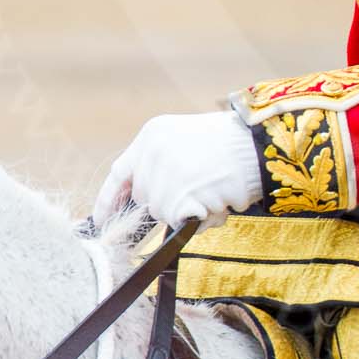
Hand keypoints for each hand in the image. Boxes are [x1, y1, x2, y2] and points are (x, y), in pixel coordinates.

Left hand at [92, 110, 263, 228]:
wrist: (257, 144)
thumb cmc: (229, 144)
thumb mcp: (186, 139)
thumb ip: (161, 164)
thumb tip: (145, 200)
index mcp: (151, 135)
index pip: (119, 174)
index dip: (108, 200)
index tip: (101, 220)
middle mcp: (152, 154)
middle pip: (145, 198)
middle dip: (166, 201)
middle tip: (198, 188)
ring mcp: (164, 177)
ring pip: (163, 213)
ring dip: (187, 210)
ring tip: (214, 191)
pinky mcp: (178, 199)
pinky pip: (180, 223)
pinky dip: (201, 219)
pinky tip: (218, 200)